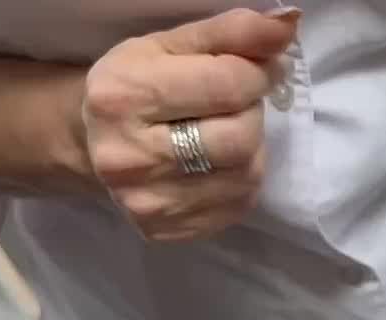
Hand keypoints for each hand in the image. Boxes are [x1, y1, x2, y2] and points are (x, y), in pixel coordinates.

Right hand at [82, 9, 297, 241]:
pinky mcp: (166, 231)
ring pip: (246, 174)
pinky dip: (240, 179)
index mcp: (122, 96)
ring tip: (221, 132)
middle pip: (241, 137)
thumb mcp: (172, 46)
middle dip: (250, 113)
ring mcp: (147, 202)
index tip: (256, 69)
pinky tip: (215, 165)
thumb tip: (289, 23)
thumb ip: (232, 32)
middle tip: (232, 105)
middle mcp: (128, 156)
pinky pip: (238, 204)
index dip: (258, 72)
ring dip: (250, 148)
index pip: (228, 84)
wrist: (95, 145)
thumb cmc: (139, 85)